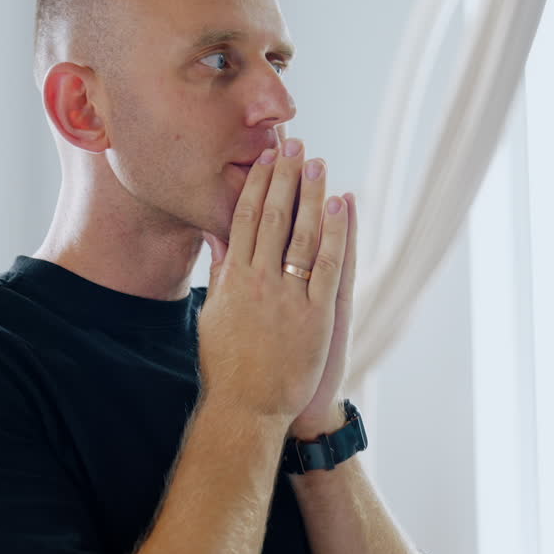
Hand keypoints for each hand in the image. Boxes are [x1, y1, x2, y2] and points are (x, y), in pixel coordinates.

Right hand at [198, 138, 351, 421]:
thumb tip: (215, 232)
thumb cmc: (227, 365)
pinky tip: (341, 204)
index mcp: (232, 279)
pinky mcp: (316, 316)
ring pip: (301, 234)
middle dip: (284, 177)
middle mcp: (258, 282)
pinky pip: (328, 265)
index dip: (256, 184)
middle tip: (293, 143)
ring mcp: (288, 298)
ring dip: (310, 194)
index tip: (266, 157)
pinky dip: (336, 232)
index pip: (244, 218)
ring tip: (317, 162)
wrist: (246, 409)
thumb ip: (218, 271)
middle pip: (272, 217)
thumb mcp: (213, 314)